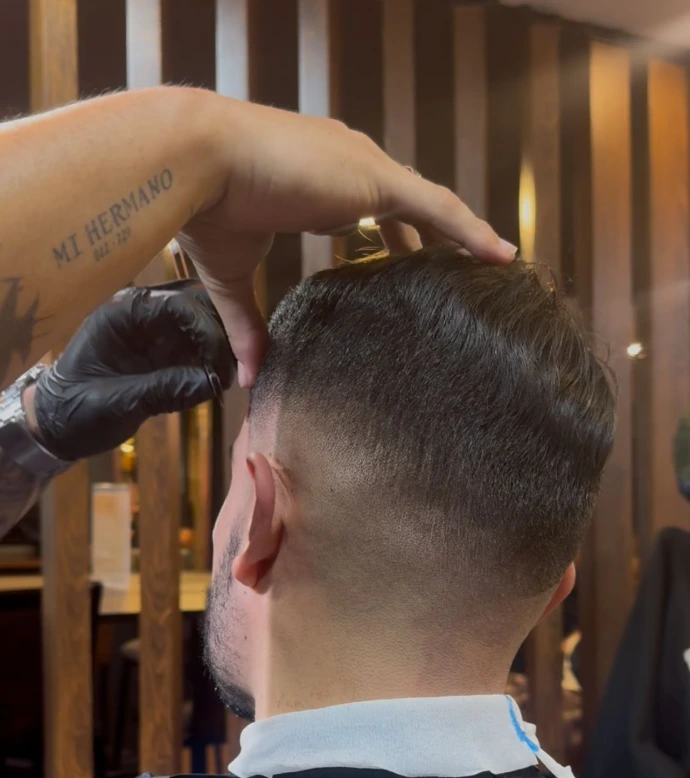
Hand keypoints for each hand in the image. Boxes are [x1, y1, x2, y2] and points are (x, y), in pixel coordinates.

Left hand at [32, 280, 233, 461]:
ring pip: (207, 325)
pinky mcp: (167, 352)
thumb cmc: (76, 411)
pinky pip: (202, 348)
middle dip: (224, 336)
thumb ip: (163, 390)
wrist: (59, 426)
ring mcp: (158, 332)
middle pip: (200, 307)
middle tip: (238, 373)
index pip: (180, 305)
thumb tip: (214, 383)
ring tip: (229, 381)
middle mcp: (145, 313)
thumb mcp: (117, 404)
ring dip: (224, 349)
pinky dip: (216, 363)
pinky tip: (220, 384)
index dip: (210, 331)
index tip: (223, 367)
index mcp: (124, 313)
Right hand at [180, 101, 516, 386]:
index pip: (364, 211)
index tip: (396, 268)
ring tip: (488, 268)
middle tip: (445, 277)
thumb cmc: (206, 208)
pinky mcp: (376, 179)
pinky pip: (439, 208)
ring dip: (457, 237)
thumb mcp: (232, 276)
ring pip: (429, 206)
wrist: (198, 161)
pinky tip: (501, 256)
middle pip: (403, 207)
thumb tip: (246, 376)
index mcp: (315, 182)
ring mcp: (364, 167)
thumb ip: (249, 324)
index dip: (384, 239)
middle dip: (424, 241)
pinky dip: (471, 231)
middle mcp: (346, 166)